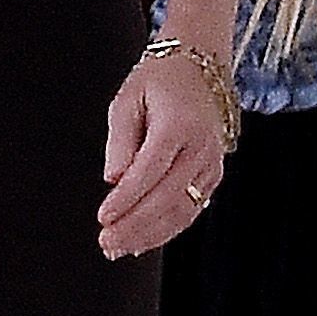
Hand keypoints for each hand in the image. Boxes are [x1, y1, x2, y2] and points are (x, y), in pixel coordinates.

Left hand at [96, 50, 228, 258]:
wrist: (200, 67)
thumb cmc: (160, 80)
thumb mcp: (128, 99)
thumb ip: (120, 141)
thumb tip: (113, 180)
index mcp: (179, 125)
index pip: (150, 171)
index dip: (126, 199)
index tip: (103, 217)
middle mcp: (201, 148)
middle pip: (168, 198)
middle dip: (135, 225)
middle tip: (106, 242)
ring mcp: (211, 164)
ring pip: (182, 210)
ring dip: (150, 235)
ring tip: (118, 248)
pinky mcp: (213, 175)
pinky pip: (192, 209)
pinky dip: (167, 229)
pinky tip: (142, 241)